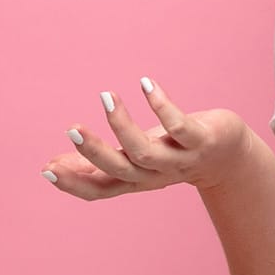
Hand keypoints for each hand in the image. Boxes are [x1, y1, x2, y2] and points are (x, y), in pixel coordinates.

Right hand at [44, 77, 255, 198]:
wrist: (228, 158)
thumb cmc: (172, 153)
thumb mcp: (133, 158)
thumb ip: (96, 162)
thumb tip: (53, 164)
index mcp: (134, 180)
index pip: (99, 190)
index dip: (73, 184)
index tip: (46, 168)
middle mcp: (154, 174)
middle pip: (120, 170)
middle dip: (94, 152)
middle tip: (72, 128)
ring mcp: (179, 160)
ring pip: (146, 151)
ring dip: (123, 125)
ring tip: (107, 96)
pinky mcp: (202, 142)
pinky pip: (180, 127)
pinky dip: (162, 106)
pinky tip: (146, 84)